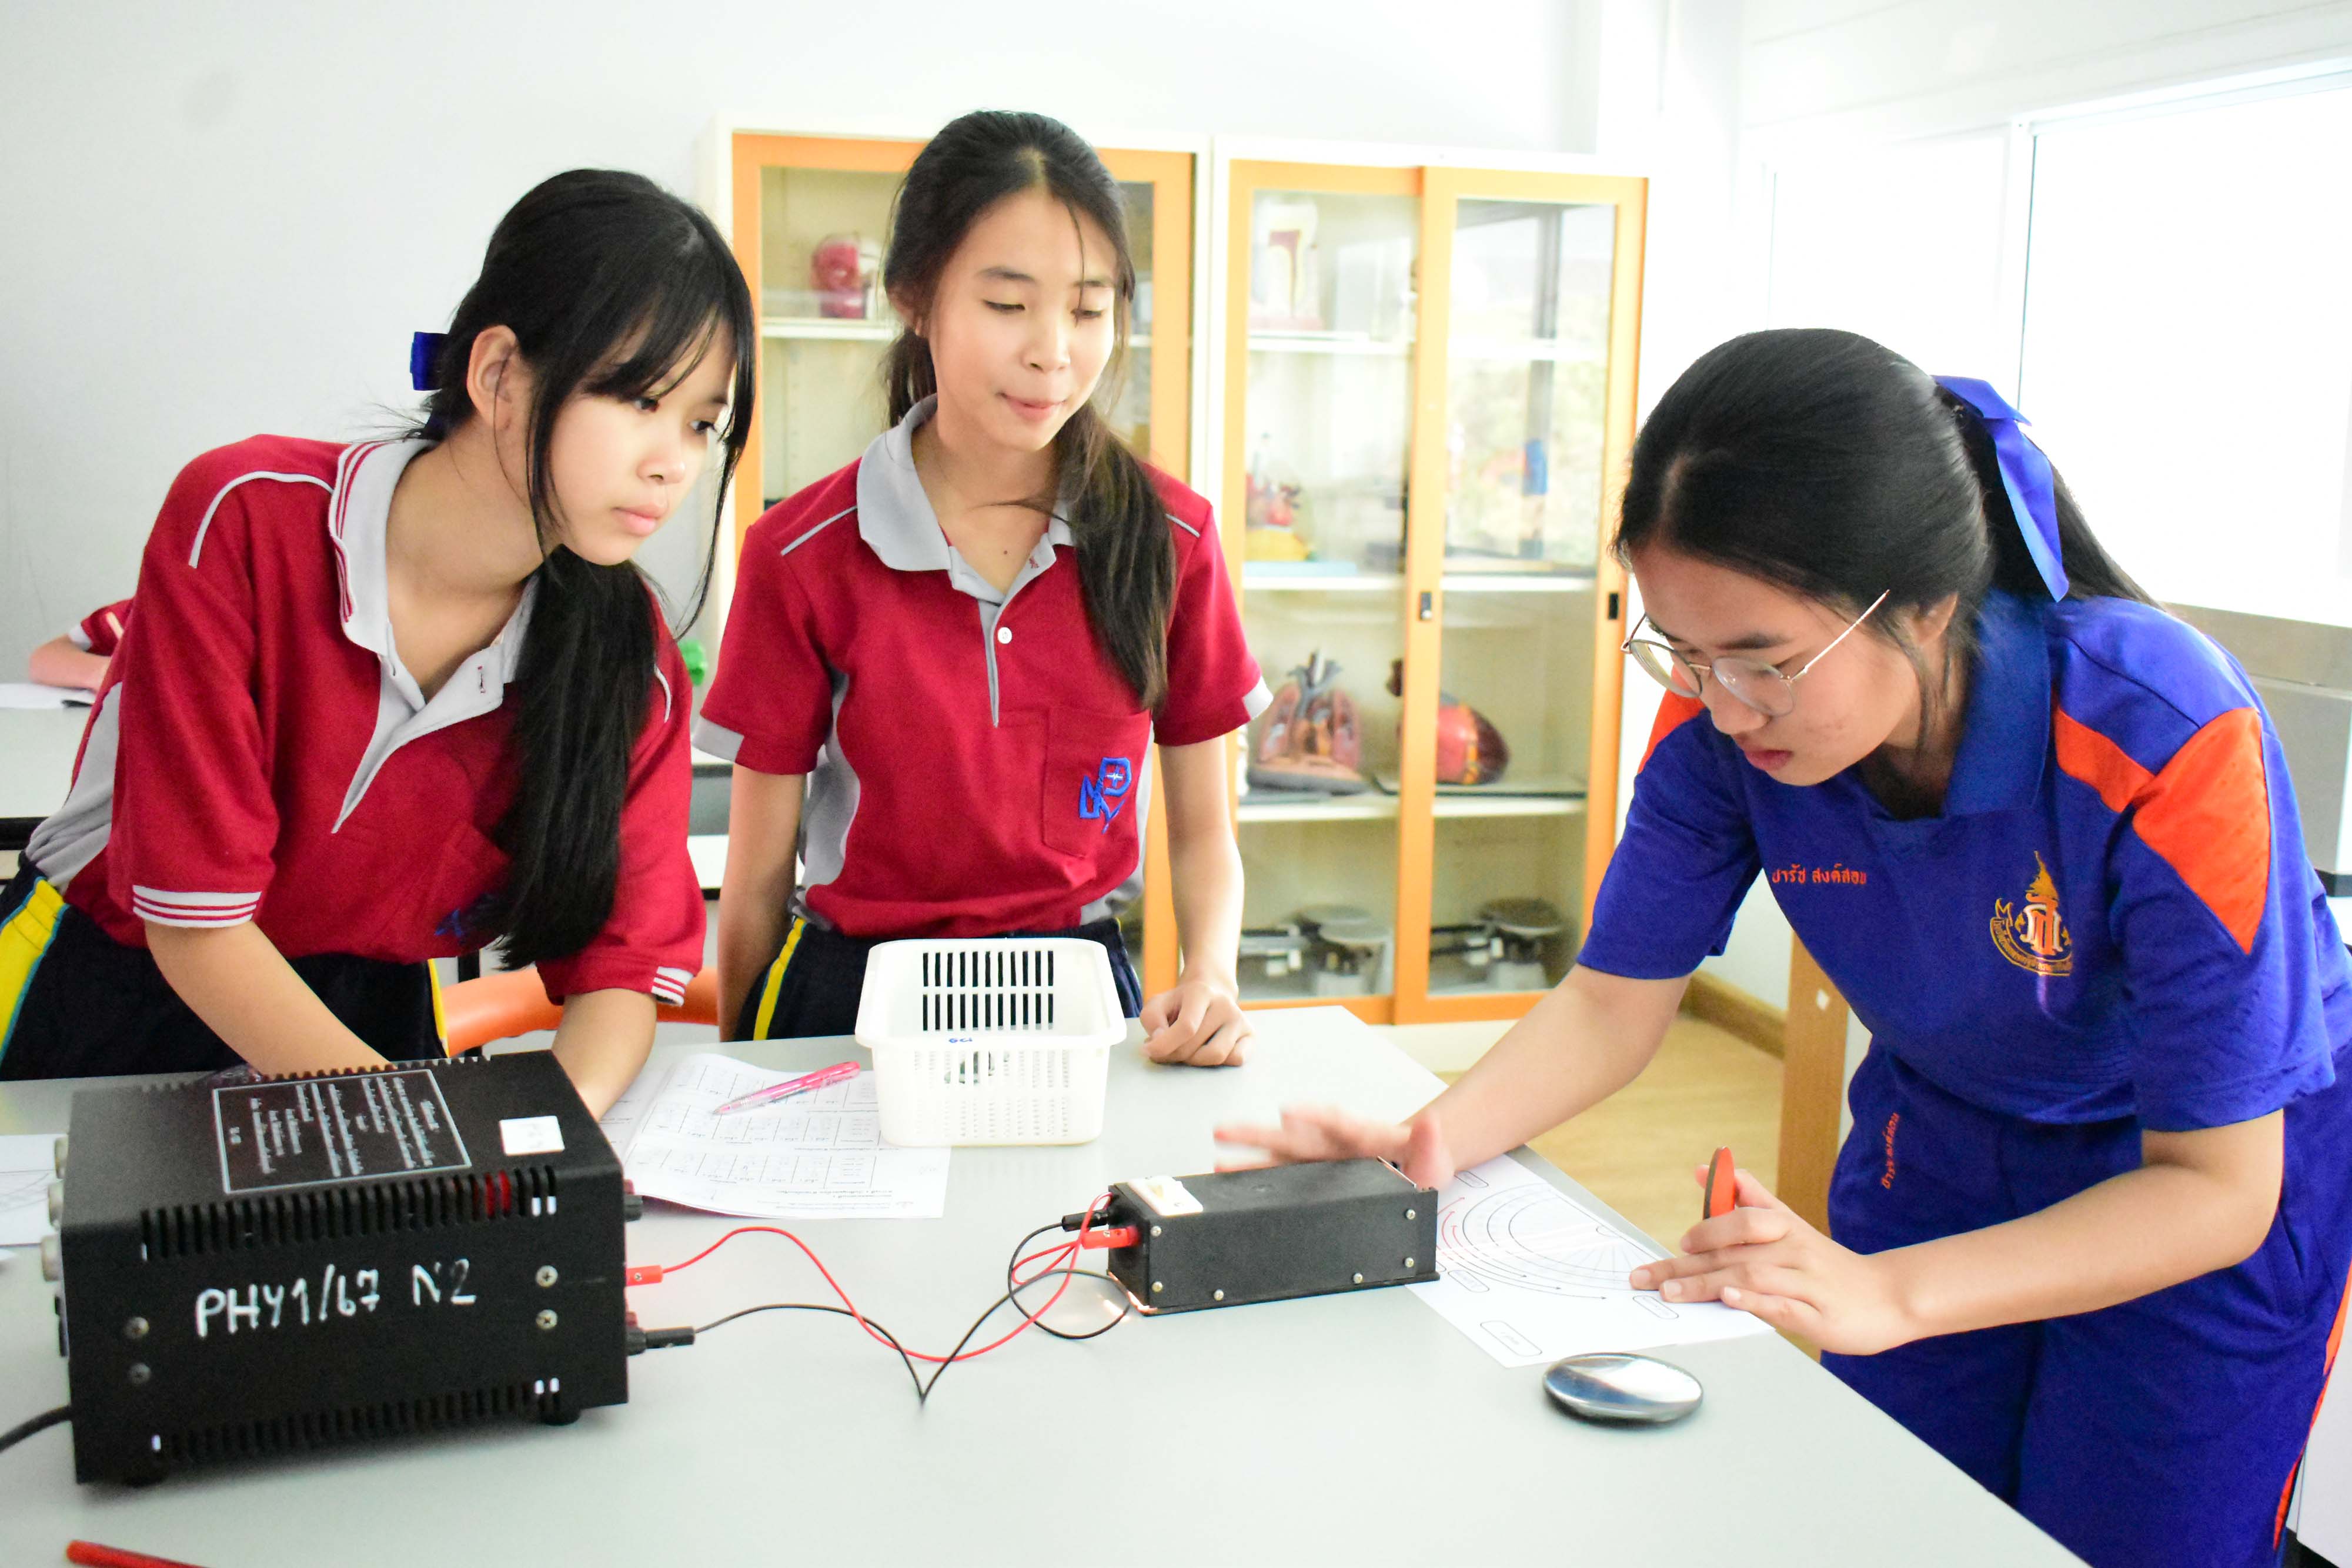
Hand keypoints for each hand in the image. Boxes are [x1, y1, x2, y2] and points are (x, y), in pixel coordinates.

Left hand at [1140, 974, 1253, 1065]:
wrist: (1210, 996)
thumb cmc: (1181, 1004)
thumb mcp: (1158, 1004)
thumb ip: (1151, 1019)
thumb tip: (1159, 1040)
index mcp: (1201, 992)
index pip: (1186, 1027)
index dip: (1164, 1045)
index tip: (1149, 1051)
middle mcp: (1225, 1004)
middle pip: (1196, 1046)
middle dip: (1175, 1055)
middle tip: (1166, 1052)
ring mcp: (1240, 1019)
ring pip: (1216, 1056)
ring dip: (1195, 1061)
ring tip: (1186, 1051)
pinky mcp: (1250, 1034)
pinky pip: (1235, 1059)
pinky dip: (1218, 1062)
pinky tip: (1207, 1050)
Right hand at [1212, 1104, 1455, 1190]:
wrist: (1412, 1167)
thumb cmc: (1420, 1163)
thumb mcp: (1433, 1155)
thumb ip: (1429, 1142)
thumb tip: (1431, 1123)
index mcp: (1361, 1136)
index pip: (1335, 1121)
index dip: (1312, 1116)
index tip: (1288, 1112)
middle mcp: (1331, 1144)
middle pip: (1292, 1136)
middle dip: (1258, 1134)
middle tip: (1224, 1130)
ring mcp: (1318, 1159)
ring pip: (1278, 1156)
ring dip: (1248, 1156)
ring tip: (1217, 1161)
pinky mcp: (1311, 1176)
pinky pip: (1281, 1176)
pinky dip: (1256, 1177)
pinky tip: (1228, 1177)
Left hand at [1627, 1166, 1916, 1354]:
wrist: (1889, 1296)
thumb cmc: (1828, 1264)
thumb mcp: (1790, 1223)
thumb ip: (1749, 1196)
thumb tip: (1706, 1169)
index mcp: (1784, 1228)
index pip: (1739, 1221)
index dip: (1706, 1229)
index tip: (1679, 1244)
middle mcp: (1793, 1251)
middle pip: (1733, 1253)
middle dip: (1684, 1267)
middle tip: (1646, 1277)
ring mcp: (1806, 1283)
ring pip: (1751, 1275)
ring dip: (1708, 1284)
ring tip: (1673, 1292)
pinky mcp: (1819, 1315)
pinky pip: (1783, 1305)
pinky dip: (1754, 1300)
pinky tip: (1730, 1297)